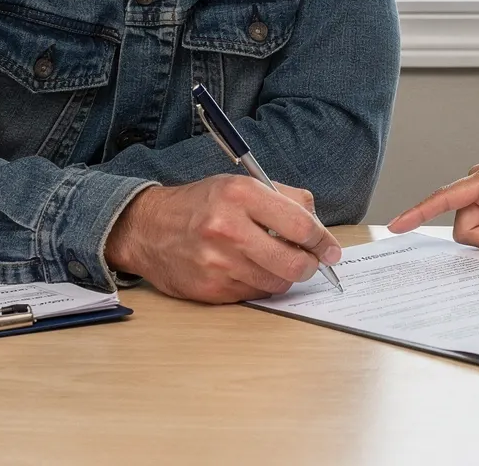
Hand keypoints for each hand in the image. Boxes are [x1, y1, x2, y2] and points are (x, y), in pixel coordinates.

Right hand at [104, 176, 341, 302]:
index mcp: (240, 195)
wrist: (148, 229)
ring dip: (284, 276)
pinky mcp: (210, 289)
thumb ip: (284, 199)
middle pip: (294, 262)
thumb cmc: (200, 205)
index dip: (323, 240)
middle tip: (310, 262)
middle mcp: (228, 228)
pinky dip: (260, 285)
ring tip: (274, 262)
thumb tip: (318, 226)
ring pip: (277, 283)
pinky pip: (254, 294)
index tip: (331, 249)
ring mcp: (218, 262)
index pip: (300, 224)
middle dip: (310, 265)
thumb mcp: (240, 184)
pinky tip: (248, 270)